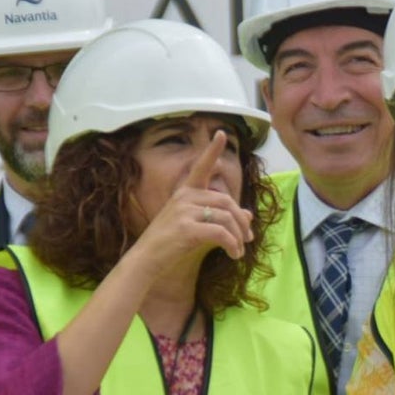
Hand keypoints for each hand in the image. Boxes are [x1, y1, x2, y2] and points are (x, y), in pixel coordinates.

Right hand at [130, 130, 254, 274]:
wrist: (146, 260)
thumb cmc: (169, 244)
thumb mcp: (195, 226)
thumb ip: (221, 218)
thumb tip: (249, 215)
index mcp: (184, 193)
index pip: (201, 167)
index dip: (212, 150)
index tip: (222, 134)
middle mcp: (184, 198)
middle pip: (226, 201)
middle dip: (241, 221)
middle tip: (248, 238)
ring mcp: (184, 212)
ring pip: (226, 218)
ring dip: (238, 237)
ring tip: (239, 251)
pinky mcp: (186, 229)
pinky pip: (220, 233)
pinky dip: (232, 245)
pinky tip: (234, 255)